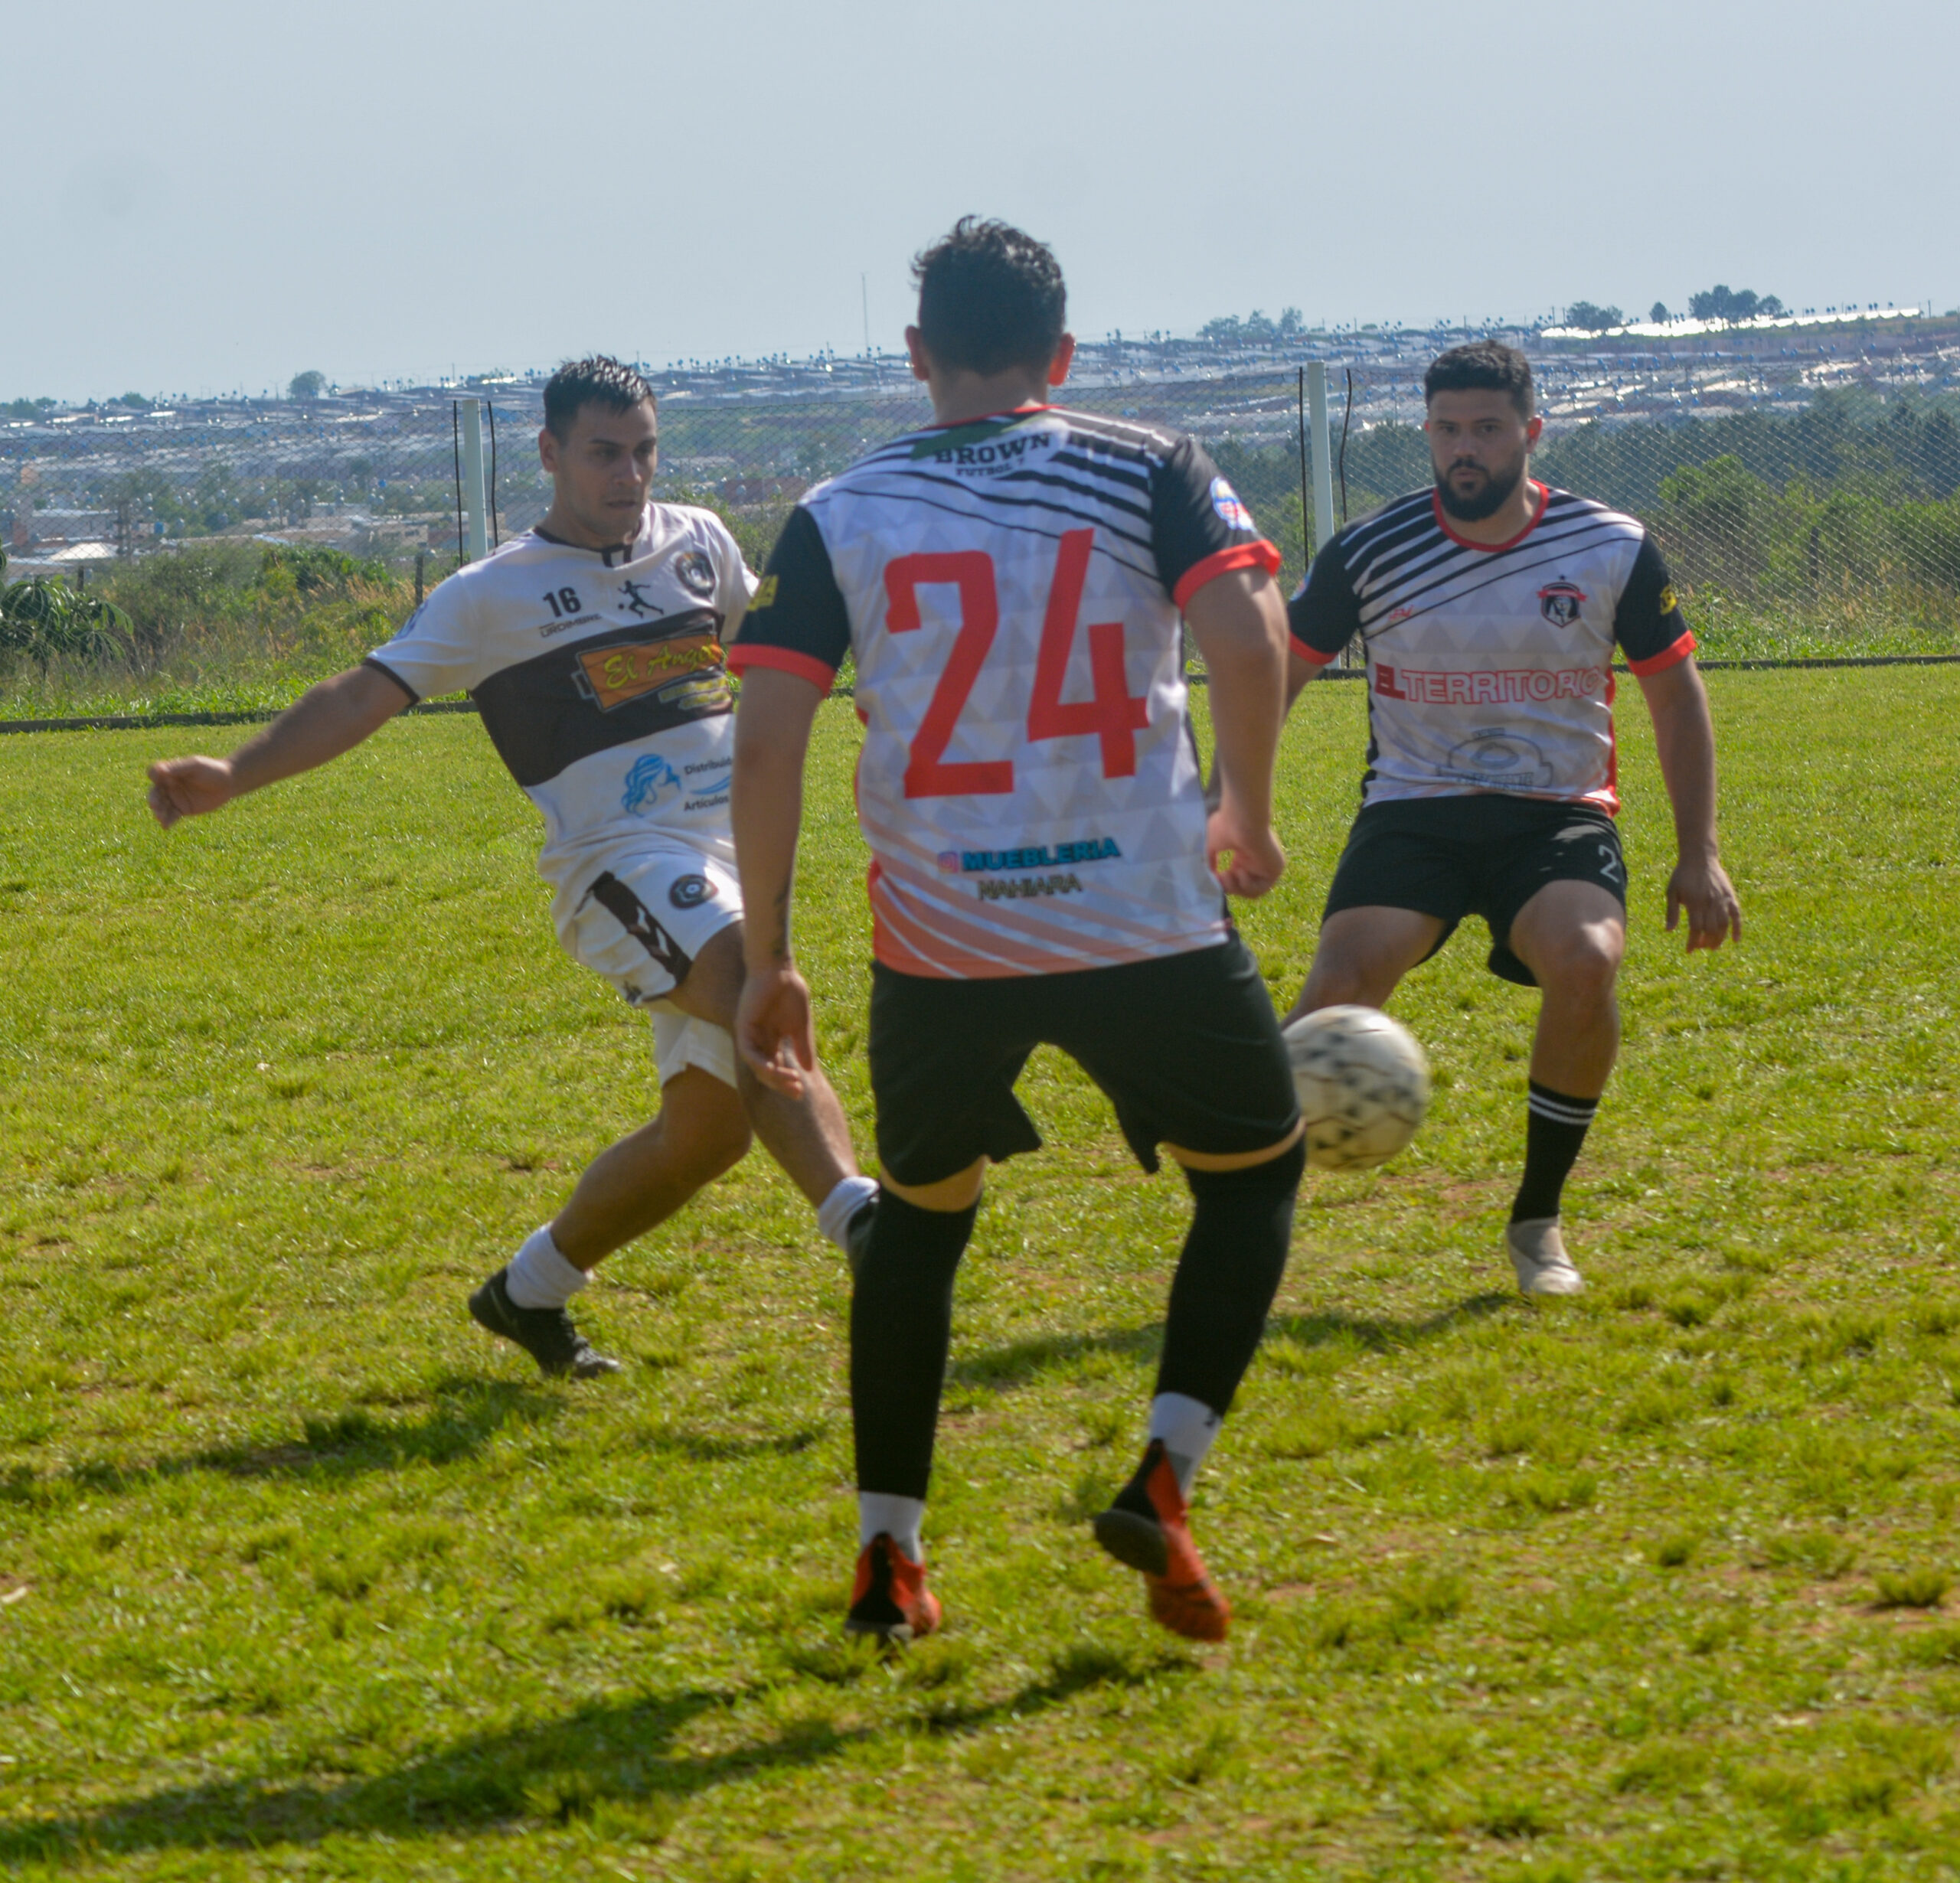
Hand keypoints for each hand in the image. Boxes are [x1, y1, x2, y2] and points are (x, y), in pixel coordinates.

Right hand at [147, 755, 237, 828]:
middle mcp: (169, 785)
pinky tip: (166, 826)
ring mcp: (175, 798)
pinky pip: (172, 816)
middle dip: (153, 799)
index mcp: (170, 772)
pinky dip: (168, 821)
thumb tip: (159, 769)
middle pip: (155, 793)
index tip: (158, 778)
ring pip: (162, 806)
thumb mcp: (195, 766)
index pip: (154, 774)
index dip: (154, 776)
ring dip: (159, 812)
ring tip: (160, 817)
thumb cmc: (212, 770)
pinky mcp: (183, 809)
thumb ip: (178, 768)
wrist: (229, 783)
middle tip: (155, 804)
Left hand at [735, 960, 816, 1096]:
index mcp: (771, 1040)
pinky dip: (761, 1064)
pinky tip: (775, 1070)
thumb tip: (809, 1070)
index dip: (787, 1082)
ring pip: (757, 1067)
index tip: (802, 1092)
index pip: (777, 1069)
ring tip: (792, 1081)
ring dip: (774, 1077)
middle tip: (798, 1092)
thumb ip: (803, 1046)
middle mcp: (759, 1041)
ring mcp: (750, 1035)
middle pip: (767, 1072)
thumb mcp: (800, 1025)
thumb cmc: (790, 991)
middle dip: (782, 1084)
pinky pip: (748, 1052)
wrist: (779, 968)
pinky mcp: (743, 1027)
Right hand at [1206, 802, 1285, 899]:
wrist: (1242, 819)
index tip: (1214, 878)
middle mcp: (1258, 860)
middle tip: (1220, 878)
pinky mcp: (1276, 868)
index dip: (1224, 882)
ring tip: (1229, 874)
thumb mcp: (1212, 845)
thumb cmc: (1227, 826)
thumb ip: (1210, 860)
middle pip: (1244, 887)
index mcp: (1245, 854)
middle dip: (1229, 886)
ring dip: (1237, 887)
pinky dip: (1248, 885)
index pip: (1236, 877)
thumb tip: (1208, 874)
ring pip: (1253, 891)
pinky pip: (1263, 888)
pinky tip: (1241, 871)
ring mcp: (1268, 865)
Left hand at [1666, 854, 1741, 951]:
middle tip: (1701, 947)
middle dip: (1705, 942)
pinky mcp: (1730, 896)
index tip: (1689, 950)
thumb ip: (1671, 911)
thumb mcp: (1671, 892)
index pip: (1695, 929)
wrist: (1699, 858)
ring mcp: (1722, 900)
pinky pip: (1737, 915)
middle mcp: (1709, 903)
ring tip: (1713, 947)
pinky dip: (1738, 928)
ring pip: (1723, 925)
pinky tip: (1736, 940)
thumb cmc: (1682, 875)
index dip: (1693, 942)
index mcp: (1694, 903)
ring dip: (1719, 939)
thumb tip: (1669, 930)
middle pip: (1710, 929)